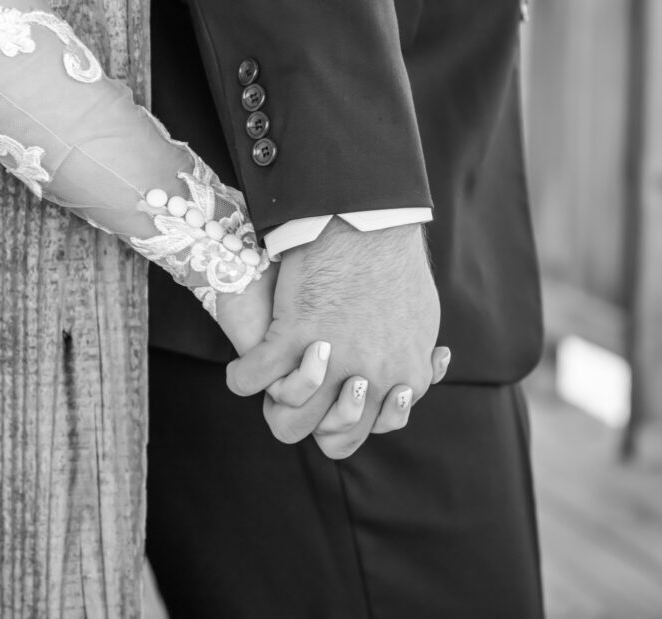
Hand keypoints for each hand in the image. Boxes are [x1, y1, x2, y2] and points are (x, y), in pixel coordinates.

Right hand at [226, 219, 443, 457]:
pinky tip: (241, 369)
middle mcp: (368, 382)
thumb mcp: (419, 321)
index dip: (350, 419)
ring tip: (275, 377)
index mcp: (402, 379)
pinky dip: (242, 377)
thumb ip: (412, 360)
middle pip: (333, 440)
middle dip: (319, 422)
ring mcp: (329, 365)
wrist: (367, 222)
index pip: (371, 429)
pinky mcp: (290, 338)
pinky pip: (251, 379)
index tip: (341, 391)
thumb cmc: (395, 263)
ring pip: (288, 421)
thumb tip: (410, 378)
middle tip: (310, 392)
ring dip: (281, 403)